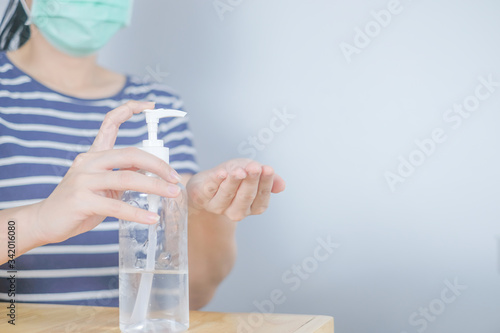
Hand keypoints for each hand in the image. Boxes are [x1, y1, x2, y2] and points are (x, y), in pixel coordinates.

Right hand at [33, 101, 181, 244]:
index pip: (111, 122)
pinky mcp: (82, 200)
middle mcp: (88, 161)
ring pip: (128, 178)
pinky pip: (117, 206)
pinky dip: (138, 213)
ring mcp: (83, 180)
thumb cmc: (80, 202)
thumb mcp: (102, 183)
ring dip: (155, 187)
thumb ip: (122, 173)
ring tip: (173, 194)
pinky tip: (151, 218)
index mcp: (94, 154)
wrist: (47, 221)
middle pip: (131, 154)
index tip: (151, 105)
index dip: (130, 109)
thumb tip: (151, 169)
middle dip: (158, 165)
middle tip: (176, 177)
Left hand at [186, 158, 285, 220]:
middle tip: (255, 167)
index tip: (268, 169)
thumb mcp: (252, 173)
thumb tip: (282, 185)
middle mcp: (236, 211)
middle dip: (251, 182)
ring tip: (240, 170)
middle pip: (245, 198)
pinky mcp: (202, 197)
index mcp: (251, 207)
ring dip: (234, 181)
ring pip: (227, 194)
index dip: (265, 184)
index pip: (262, 198)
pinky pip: (209, 190)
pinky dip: (215, 181)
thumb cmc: (233, 176)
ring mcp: (217, 206)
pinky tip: (221, 173)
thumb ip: (267, 178)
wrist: (206, 182)